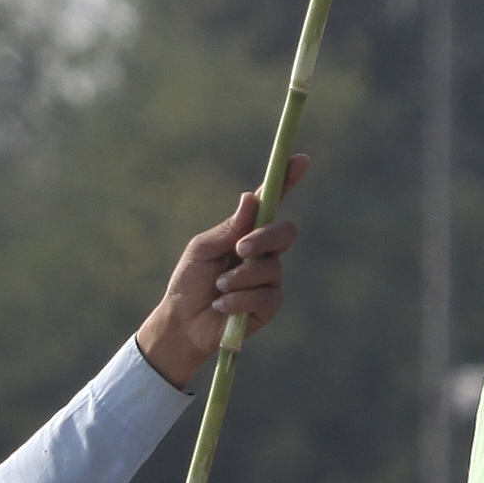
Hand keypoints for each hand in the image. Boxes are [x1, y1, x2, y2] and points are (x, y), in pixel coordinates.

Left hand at [134, 180, 298, 389]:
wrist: (183, 323)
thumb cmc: (189, 282)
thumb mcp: (202, 249)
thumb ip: (228, 228)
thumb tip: (250, 198)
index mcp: (246, 232)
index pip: (270, 204)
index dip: (287, 180)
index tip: (301, 159)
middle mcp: (263, 252)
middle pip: (285, 231)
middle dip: (265, 237)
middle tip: (240, 249)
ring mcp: (269, 278)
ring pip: (272, 267)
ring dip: (240, 277)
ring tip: (219, 287)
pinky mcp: (270, 305)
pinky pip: (267, 295)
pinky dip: (241, 299)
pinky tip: (223, 305)